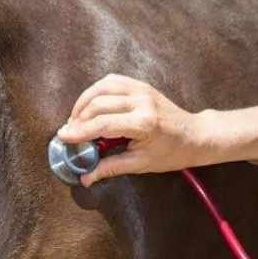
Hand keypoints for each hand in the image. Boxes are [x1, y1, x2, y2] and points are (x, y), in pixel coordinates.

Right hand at [57, 74, 205, 186]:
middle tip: (69, 132)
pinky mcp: (141, 84)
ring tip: (76, 119)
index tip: (63, 137)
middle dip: (79, 118)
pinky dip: (96, 91)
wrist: (194, 135)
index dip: (80, 131)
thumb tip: (86, 178)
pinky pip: (112, 81)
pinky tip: (90, 104)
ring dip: (84, 102)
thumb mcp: (141, 164)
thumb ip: (111, 167)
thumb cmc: (171, 153)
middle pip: (98, 104)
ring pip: (101, 88)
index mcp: (144, 123)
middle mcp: (142, 102)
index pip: (103, 124)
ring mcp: (142, 90)